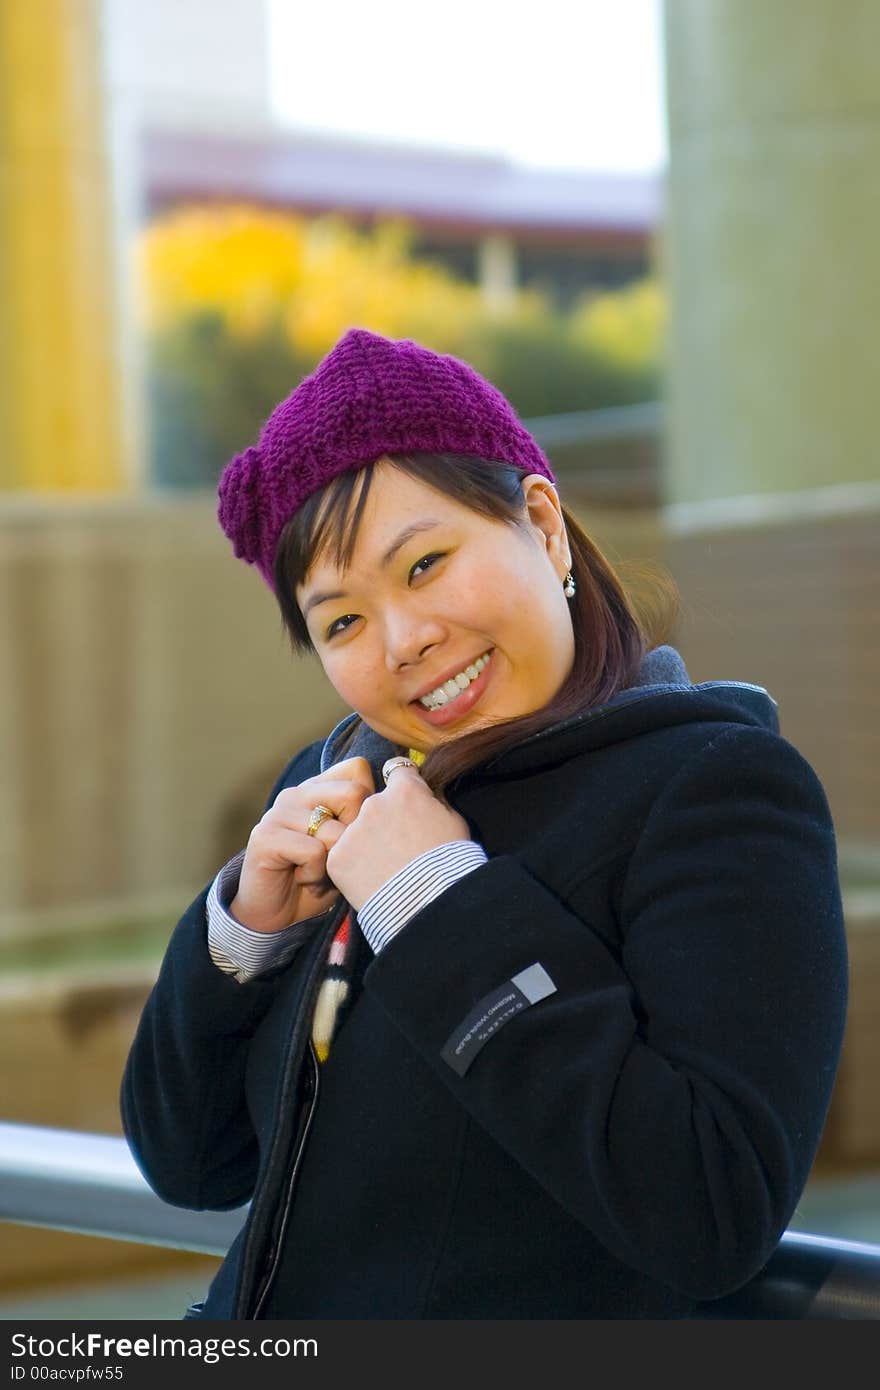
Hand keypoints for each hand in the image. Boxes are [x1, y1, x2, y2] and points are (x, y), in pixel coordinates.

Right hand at [230, 757, 374, 931]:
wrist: (278, 917)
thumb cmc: (322, 879)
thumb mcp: (351, 847)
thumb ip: (366, 819)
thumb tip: (400, 802)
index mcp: (317, 788)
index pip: (357, 768)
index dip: (369, 804)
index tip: (356, 836)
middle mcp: (296, 793)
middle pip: (354, 793)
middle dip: (357, 835)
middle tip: (340, 859)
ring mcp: (278, 812)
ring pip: (335, 830)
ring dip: (336, 863)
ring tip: (321, 874)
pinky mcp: (265, 836)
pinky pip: (314, 852)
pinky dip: (316, 875)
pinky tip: (304, 880)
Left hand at [325, 763, 470, 909]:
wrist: (430, 905)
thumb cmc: (450, 864)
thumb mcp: (453, 821)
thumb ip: (433, 801)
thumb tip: (424, 794)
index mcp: (405, 791)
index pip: (396, 770)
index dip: (400, 785)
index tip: (402, 800)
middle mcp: (374, 803)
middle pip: (373, 804)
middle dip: (382, 819)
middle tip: (395, 845)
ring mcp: (353, 830)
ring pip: (355, 830)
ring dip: (364, 842)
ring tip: (382, 867)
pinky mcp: (338, 857)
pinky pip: (342, 855)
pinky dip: (352, 866)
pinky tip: (369, 880)